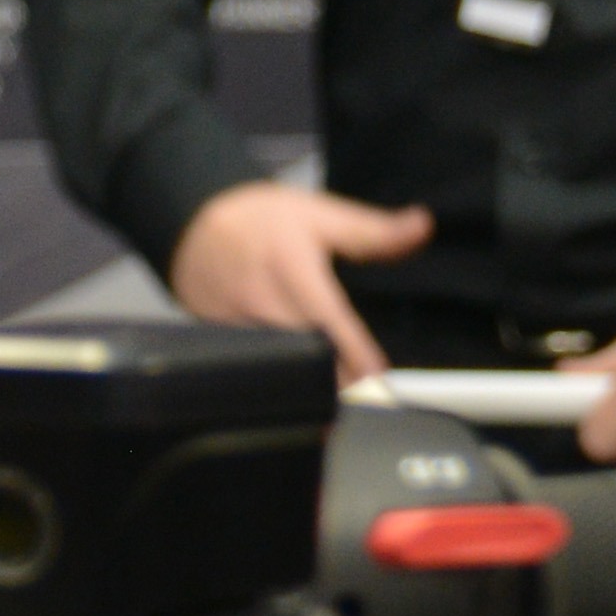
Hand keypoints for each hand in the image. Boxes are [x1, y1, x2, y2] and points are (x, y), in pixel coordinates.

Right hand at [167, 178, 434, 384]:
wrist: (193, 222)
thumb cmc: (260, 219)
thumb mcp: (319, 214)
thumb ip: (374, 229)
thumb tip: (423, 225)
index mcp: (293, 270)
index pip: (331, 323)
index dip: (357, 358)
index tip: (378, 382)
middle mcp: (263, 303)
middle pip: (307, 359)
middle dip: (340, 383)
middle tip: (369, 399)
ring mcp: (237, 327)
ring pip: (281, 371)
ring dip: (311, 388)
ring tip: (339, 402)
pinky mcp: (221, 343)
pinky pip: (257, 371)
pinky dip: (282, 382)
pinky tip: (301, 390)